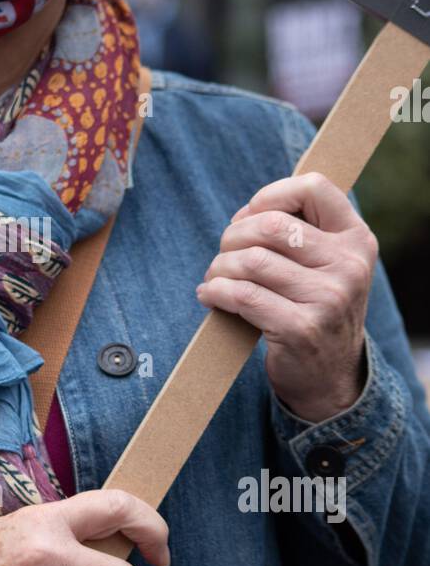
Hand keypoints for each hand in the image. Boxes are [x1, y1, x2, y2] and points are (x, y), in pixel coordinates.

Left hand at [196, 172, 376, 423]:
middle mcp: (349, 266)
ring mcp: (329, 299)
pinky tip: (210, 296)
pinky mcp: (301, 329)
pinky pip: (242, 295)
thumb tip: (247, 212)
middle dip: (233, 237)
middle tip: (225, 256)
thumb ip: (300, 230)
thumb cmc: (313, 309)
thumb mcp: (325, 265)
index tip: (249, 218)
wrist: (329, 378)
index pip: (314, 187)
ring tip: (216, 279)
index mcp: (356, 240)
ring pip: (250, 260)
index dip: (270, 195)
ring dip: (220, 268)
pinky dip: (215, 292)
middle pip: (270, 225)